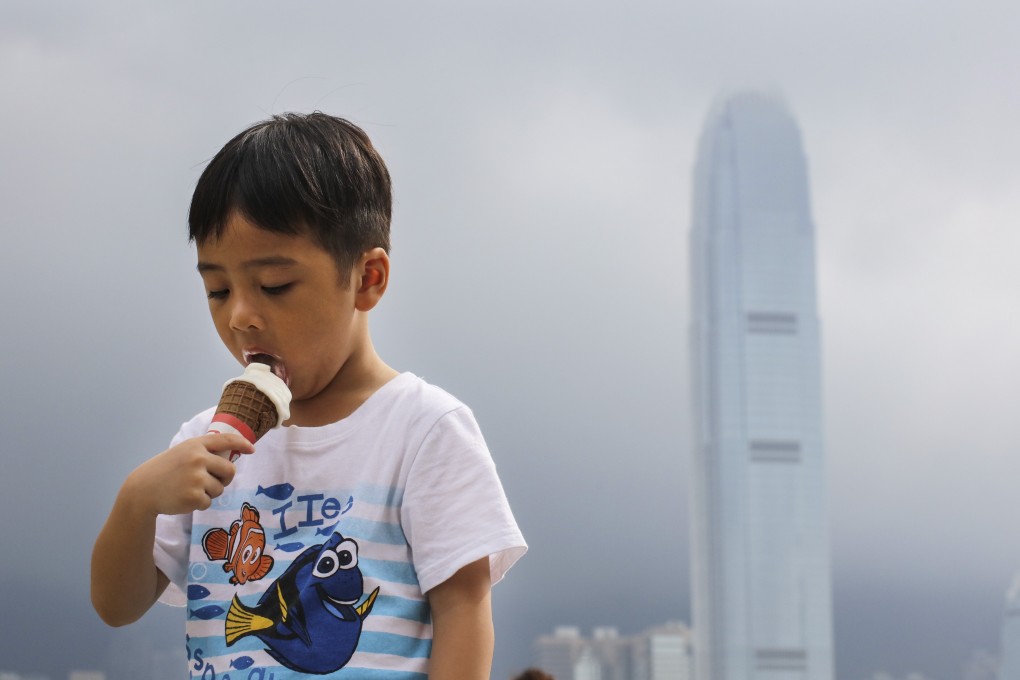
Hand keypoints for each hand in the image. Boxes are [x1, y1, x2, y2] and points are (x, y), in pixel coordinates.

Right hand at [122, 433, 252, 516]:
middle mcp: (198, 459)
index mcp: (196, 445)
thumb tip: (232, 456)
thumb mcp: (183, 453)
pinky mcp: (194, 496)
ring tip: (189, 489)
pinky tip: (184, 498)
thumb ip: (204, 452)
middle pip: (230, 470)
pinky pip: (209, 502)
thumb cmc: (165, 471)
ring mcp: (196, 478)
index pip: (226, 440)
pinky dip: (199, 503)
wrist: (143, 490)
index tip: (251, 449)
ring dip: (209, 492)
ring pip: (220, 488)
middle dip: (225, 478)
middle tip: (210, 481)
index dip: (242, 444)